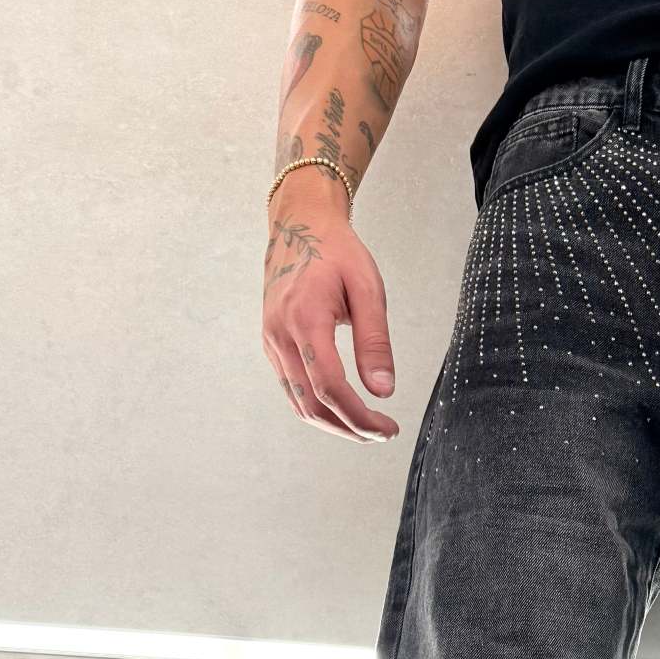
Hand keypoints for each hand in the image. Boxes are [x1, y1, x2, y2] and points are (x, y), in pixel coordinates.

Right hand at [261, 177, 398, 441]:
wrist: (299, 225)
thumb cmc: (337, 252)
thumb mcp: (367, 288)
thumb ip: (375, 340)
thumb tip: (383, 390)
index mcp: (305, 318)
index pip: (329, 386)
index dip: (359, 416)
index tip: (388, 427)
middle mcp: (280, 334)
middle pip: (312, 405)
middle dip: (350, 428)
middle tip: (383, 433)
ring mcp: (271, 341)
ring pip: (299, 404)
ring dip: (334, 425)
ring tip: (367, 427)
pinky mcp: (272, 343)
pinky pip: (292, 390)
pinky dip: (318, 408)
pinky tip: (345, 409)